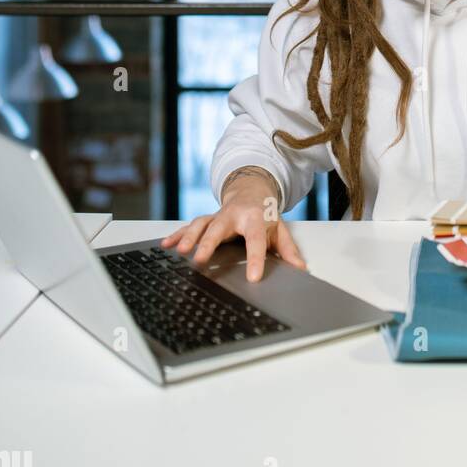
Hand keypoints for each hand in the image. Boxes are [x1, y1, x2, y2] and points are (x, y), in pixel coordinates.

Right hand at [160, 183, 306, 281]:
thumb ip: (288, 250)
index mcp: (255, 219)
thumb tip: (301, 270)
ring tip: (179, 251)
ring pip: (201, 224)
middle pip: (220, 228)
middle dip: (209, 243)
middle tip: (201, 259)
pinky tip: (166, 245)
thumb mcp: (280, 230)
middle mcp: (234, 215)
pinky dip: (177, 234)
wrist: (252, 189)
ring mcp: (217, 216)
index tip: (253, 277)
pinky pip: (189, 226)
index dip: (256, 259)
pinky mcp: (206, 219)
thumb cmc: (265, 213)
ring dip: (189, 237)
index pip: (256, 241)